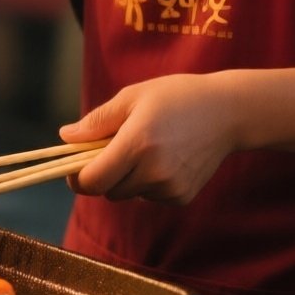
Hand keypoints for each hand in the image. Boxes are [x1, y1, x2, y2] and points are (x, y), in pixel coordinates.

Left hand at [59, 72, 246, 204]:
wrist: (229, 112)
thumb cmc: (176, 97)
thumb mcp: (132, 98)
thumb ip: (97, 121)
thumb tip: (66, 138)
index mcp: (137, 144)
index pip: (93, 180)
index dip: (77, 177)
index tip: (74, 168)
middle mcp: (154, 171)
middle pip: (108, 190)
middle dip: (102, 174)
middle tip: (112, 149)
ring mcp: (170, 187)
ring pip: (128, 194)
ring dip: (126, 178)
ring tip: (145, 148)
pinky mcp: (182, 197)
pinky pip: (150, 197)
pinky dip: (148, 184)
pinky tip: (164, 159)